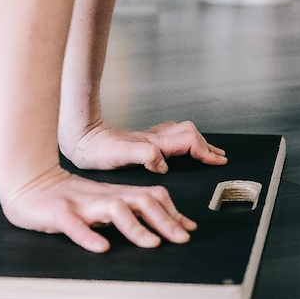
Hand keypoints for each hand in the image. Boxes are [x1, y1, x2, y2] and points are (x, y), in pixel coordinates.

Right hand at [0, 165, 196, 252]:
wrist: (31, 184)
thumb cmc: (70, 197)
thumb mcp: (105, 202)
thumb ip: (131, 210)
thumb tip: (163, 225)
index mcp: (117, 195)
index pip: (153, 198)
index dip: (173, 213)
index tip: (190, 230)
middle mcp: (104, 197)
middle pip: (141, 202)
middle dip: (165, 220)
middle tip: (182, 239)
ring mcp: (82, 205)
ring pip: (114, 210)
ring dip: (135, 227)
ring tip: (151, 243)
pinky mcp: (59, 214)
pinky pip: (75, 226)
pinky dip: (89, 236)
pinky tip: (101, 248)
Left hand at [61, 120, 226, 172]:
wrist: (80, 138)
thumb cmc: (96, 150)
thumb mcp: (119, 155)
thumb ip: (144, 156)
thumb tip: (163, 163)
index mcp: (153, 144)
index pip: (189, 141)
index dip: (205, 151)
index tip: (217, 162)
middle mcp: (154, 139)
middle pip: (189, 134)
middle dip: (206, 146)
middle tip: (219, 158)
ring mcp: (148, 138)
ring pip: (181, 134)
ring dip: (197, 143)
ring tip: (208, 152)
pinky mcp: (142, 141)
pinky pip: (170, 137)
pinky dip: (183, 142)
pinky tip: (180, 148)